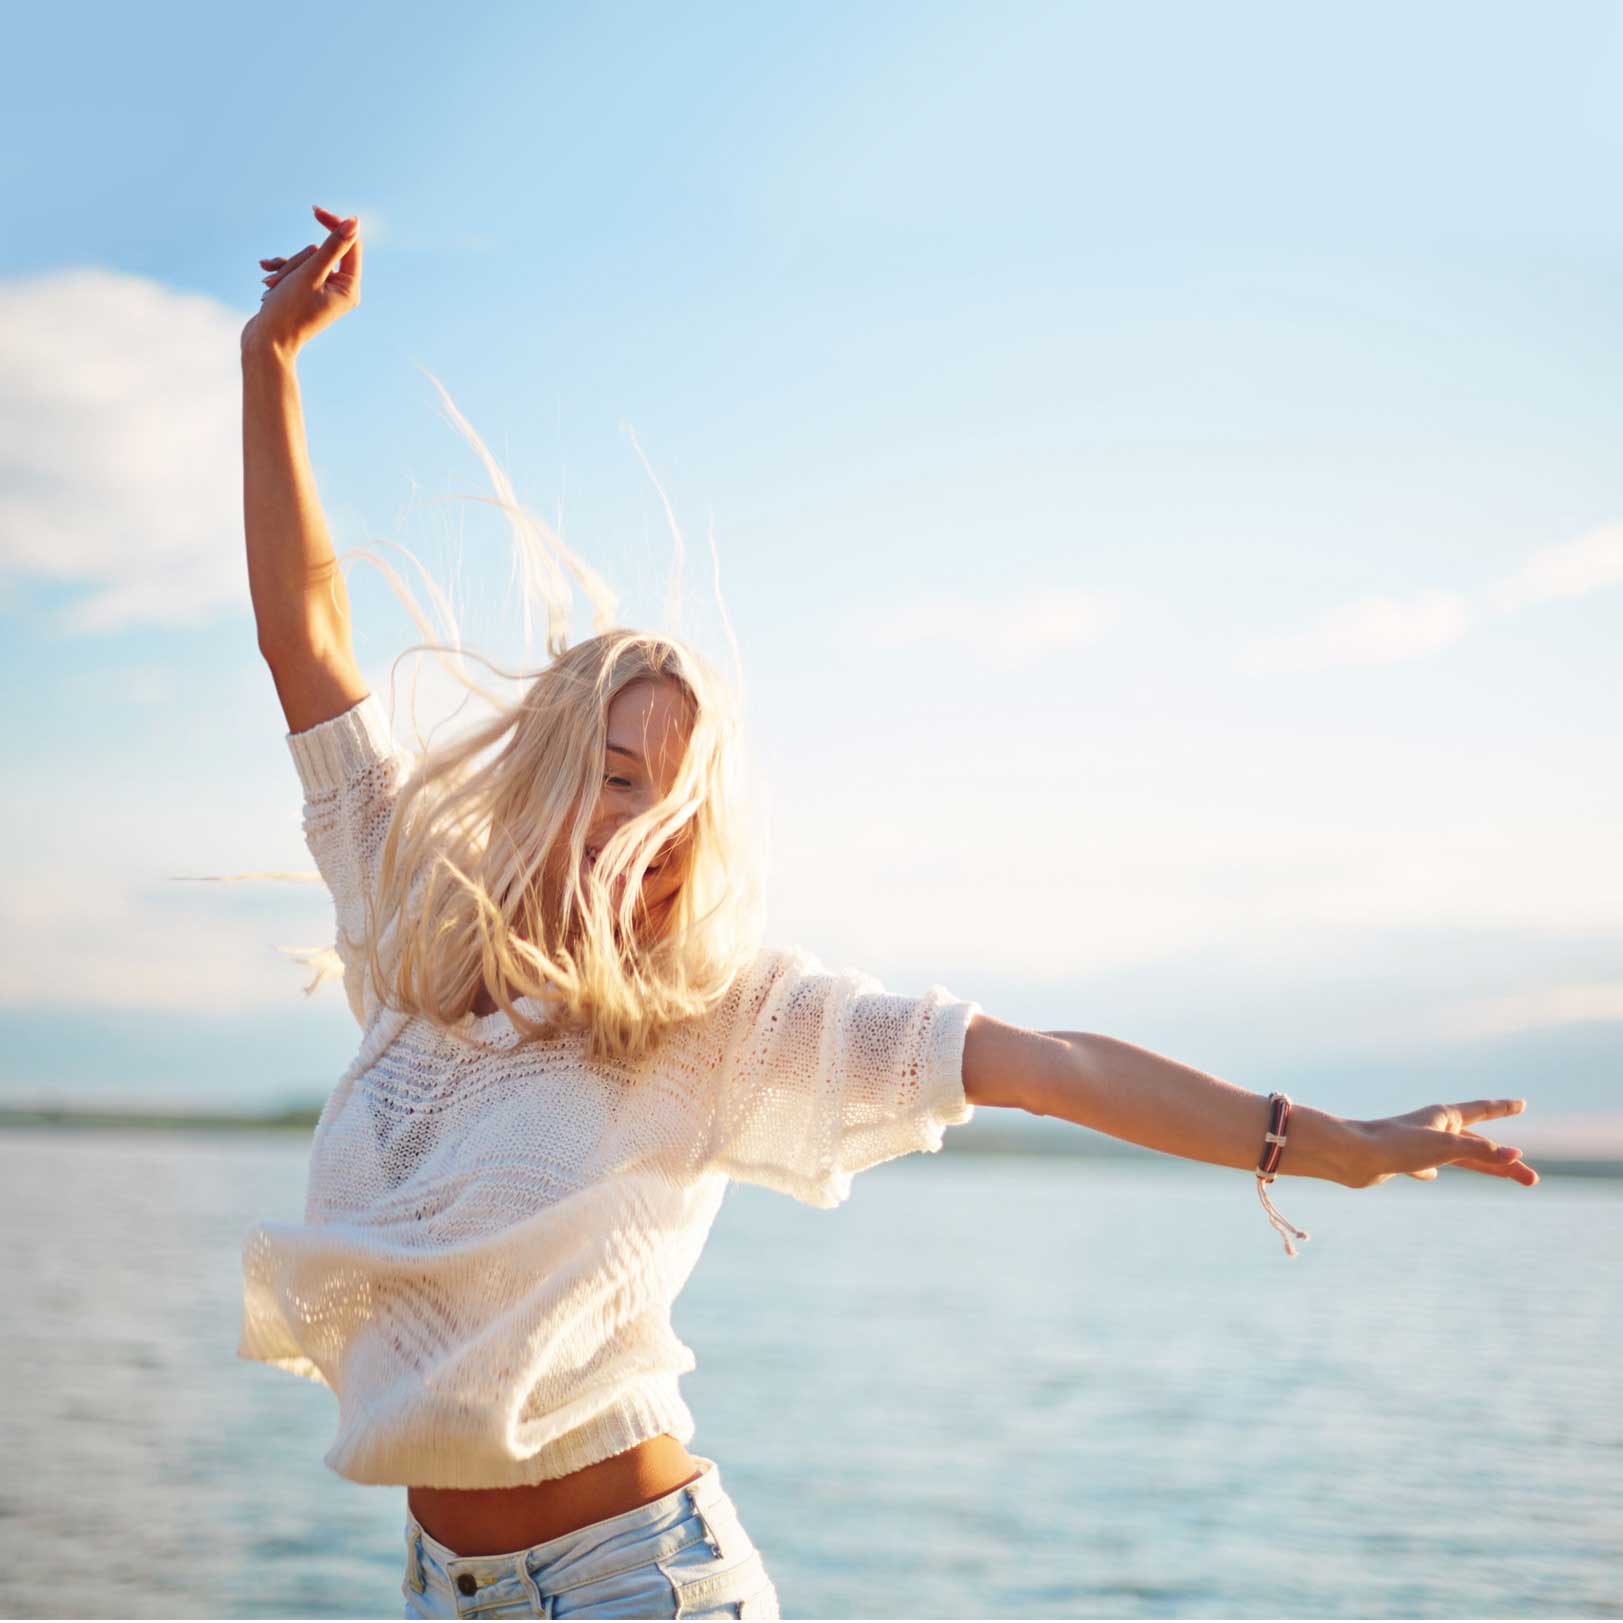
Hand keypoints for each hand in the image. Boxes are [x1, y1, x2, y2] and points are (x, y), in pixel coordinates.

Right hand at [240, 204, 362, 359]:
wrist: (265, 343)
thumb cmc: (289, 310)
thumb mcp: (310, 273)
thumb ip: (332, 247)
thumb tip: (354, 223)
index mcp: (349, 289)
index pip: (349, 245)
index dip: (333, 225)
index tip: (314, 210)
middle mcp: (340, 291)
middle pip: (320, 253)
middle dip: (298, 260)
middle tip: (287, 281)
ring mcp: (321, 292)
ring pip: (303, 261)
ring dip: (285, 269)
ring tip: (271, 287)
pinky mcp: (304, 293)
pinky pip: (294, 271)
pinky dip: (280, 273)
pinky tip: (266, 280)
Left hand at [1344, 1098, 1538, 1187]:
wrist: (1352, 1157)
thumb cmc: (1397, 1146)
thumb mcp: (1445, 1147)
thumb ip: (1480, 1151)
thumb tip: (1515, 1156)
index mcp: (1443, 1117)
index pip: (1481, 1110)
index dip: (1502, 1107)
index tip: (1520, 1103)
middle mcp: (1432, 1128)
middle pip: (1478, 1144)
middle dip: (1505, 1161)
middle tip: (1532, 1180)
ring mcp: (1417, 1145)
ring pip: (1457, 1157)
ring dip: (1483, 1167)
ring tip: (1507, 1176)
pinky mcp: (1400, 1161)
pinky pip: (1424, 1165)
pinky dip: (1432, 1170)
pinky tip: (1429, 1174)